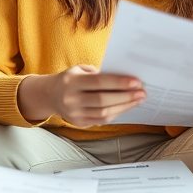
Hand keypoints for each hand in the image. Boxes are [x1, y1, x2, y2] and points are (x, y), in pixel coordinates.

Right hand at [18, 65, 145, 126]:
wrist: (50, 95)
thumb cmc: (71, 79)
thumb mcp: (80, 70)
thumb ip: (99, 74)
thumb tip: (125, 79)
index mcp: (72, 81)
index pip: (99, 82)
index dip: (119, 83)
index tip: (136, 82)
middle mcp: (71, 99)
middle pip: (103, 100)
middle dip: (126, 96)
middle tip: (142, 92)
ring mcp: (74, 113)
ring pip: (104, 112)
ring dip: (124, 106)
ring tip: (138, 100)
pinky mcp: (79, 123)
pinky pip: (101, 120)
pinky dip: (116, 113)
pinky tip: (126, 107)